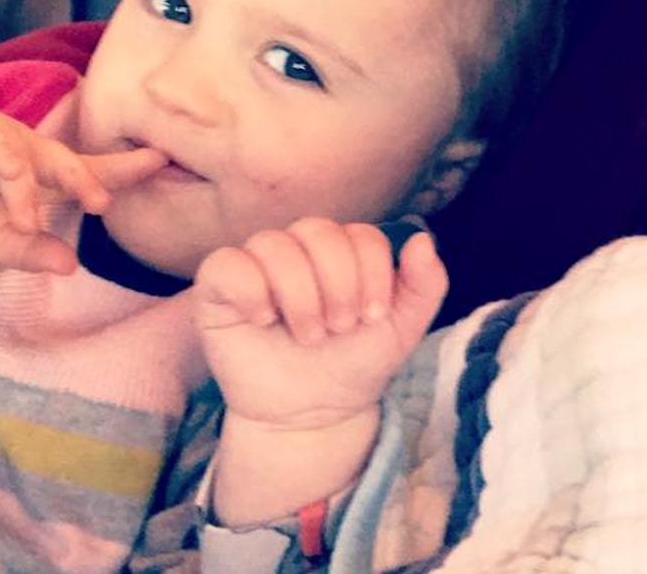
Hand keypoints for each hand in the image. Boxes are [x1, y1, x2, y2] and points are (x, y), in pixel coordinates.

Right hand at [0, 103, 167, 274]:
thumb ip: (28, 252)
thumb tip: (71, 266)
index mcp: (46, 180)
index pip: (94, 174)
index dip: (128, 169)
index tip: (165, 161)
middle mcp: (34, 154)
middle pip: (73, 162)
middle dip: (94, 177)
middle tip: (105, 202)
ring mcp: (5, 138)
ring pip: (34, 156)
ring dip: (38, 186)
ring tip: (37, 219)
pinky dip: (5, 163)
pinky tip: (10, 179)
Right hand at [195, 218, 446, 433]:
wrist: (310, 414)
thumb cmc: (353, 363)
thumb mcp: (402, 328)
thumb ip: (426, 284)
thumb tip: (422, 238)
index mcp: (342, 249)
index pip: (360, 234)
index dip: (371, 274)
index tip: (372, 318)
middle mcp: (299, 247)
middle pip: (318, 232)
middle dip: (337, 284)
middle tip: (339, 328)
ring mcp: (258, 264)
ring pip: (274, 244)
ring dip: (299, 294)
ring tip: (308, 335)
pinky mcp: (220, 289)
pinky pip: (225, 263)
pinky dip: (249, 288)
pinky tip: (264, 319)